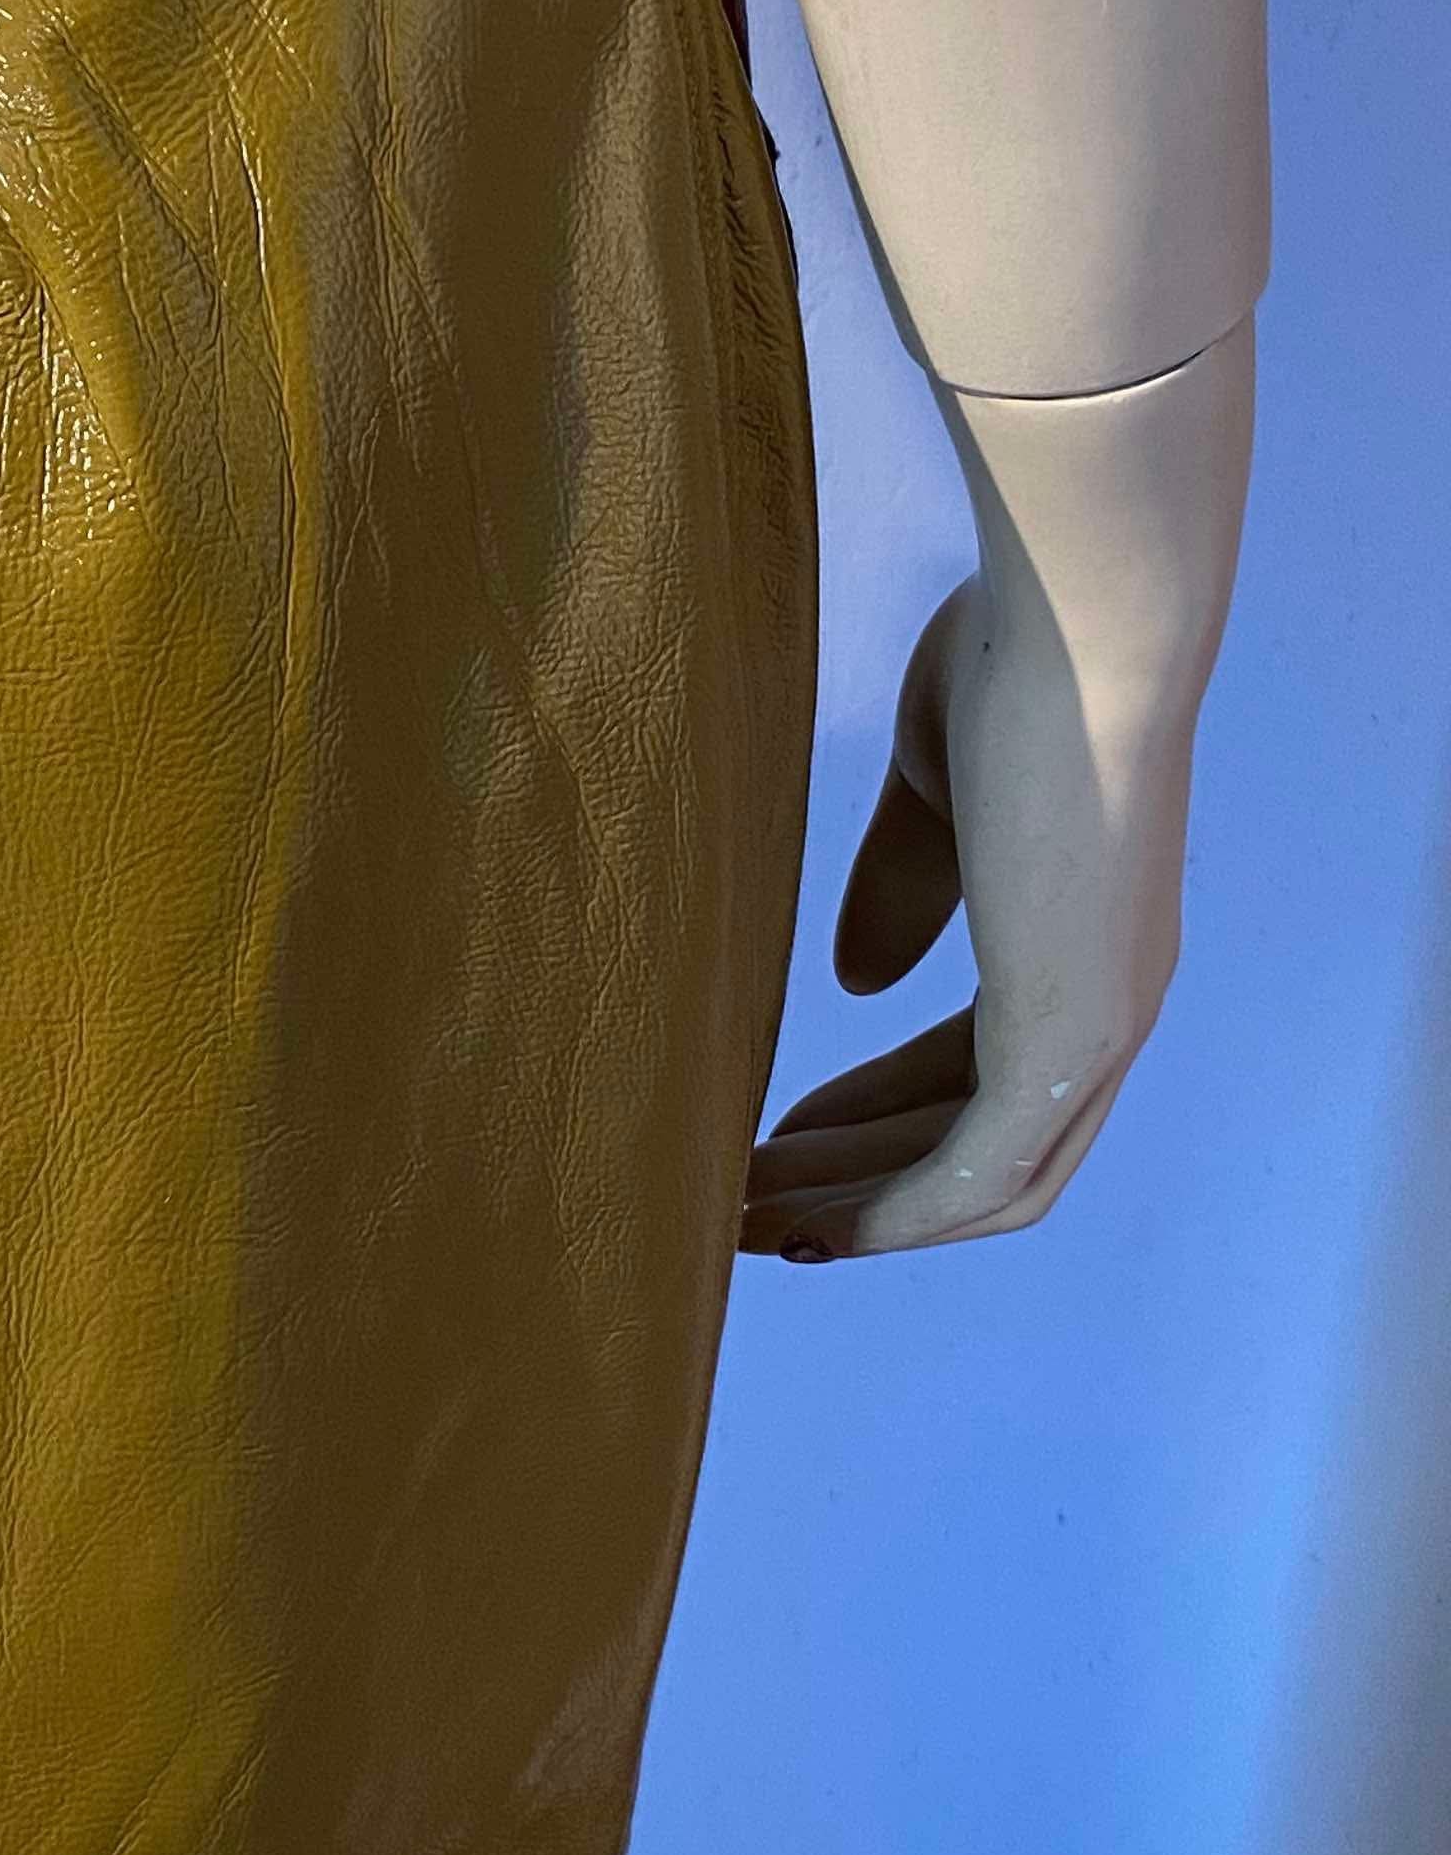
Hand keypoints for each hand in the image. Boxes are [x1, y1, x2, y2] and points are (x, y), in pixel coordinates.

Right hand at [740, 328, 1251, 1260]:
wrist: (1081, 627)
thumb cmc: (1017, 664)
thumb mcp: (935, 787)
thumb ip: (905, 886)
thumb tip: (857, 983)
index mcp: (1088, 943)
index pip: (980, 1071)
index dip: (879, 1115)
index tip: (781, 1130)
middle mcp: (1111, 1004)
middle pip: (983, 1152)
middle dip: (859, 1184)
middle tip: (743, 1198)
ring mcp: (1098, 1028)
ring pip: (980, 1183)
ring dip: (861, 1212)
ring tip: (745, 1215)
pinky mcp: (1066, 1036)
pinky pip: (975, 1173)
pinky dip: (892, 1215)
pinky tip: (807, 1227)